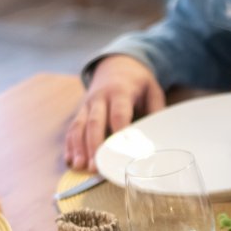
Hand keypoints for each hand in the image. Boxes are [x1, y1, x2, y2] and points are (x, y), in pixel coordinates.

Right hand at [65, 55, 165, 169]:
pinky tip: (70, 160)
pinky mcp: (81, 111)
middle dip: (94, 145)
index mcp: (120, 91)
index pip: (119, 114)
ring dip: (78, 147)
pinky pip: (72, 128)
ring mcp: (87, 104)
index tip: (122, 151)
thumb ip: (156, 110)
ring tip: (80, 166)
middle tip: (96, 166)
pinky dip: (70, 144)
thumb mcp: (152, 89)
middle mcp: (100, 98)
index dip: (120, 133)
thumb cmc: (137, 81)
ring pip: (79, 126)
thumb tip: (159, 135)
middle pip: (95, 123)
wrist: (116, 64)